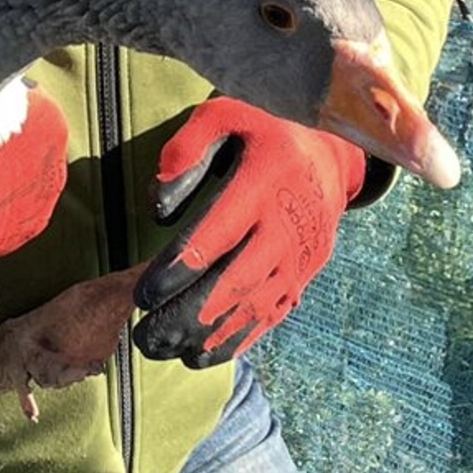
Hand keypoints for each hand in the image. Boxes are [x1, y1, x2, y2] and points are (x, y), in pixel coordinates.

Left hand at [131, 99, 364, 367]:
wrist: (330, 153)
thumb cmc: (261, 132)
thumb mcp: (225, 116)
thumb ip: (186, 149)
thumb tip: (160, 209)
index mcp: (265, 180)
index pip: (218, 233)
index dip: (180, 268)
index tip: (142, 296)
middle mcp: (287, 224)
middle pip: (236, 281)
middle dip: (187, 315)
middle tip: (144, 336)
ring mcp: (300, 256)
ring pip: (254, 306)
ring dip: (208, 337)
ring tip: (162, 352)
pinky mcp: (305, 276)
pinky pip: (271, 315)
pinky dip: (237, 341)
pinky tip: (200, 357)